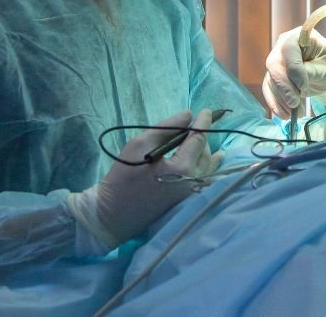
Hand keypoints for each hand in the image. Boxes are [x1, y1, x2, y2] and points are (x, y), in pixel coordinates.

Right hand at [67, 109, 220, 249]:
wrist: (113, 215)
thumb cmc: (123, 178)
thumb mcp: (140, 144)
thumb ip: (167, 128)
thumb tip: (188, 115)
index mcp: (183, 168)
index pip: (199, 139)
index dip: (203, 122)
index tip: (206, 111)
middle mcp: (193, 182)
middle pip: (205, 153)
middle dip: (202, 138)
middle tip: (193, 127)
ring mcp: (192, 195)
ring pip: (208, 168)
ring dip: (206, 153)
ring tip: (204, 141)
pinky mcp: (187, 203)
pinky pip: (205, 181)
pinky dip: (208, 168)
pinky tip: (212, 161)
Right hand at [262, 27, 325, 118]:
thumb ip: (312, 72)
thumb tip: (296, 83)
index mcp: (299, 36)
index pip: (288, 50)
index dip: (293, 69)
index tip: (304, 86)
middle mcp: (283, 46)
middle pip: (274, 65)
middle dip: (284, 87)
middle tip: (294, 103)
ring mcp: (276, 61)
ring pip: (270, 80)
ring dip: (281, 99)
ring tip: (295, 113)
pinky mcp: (274, 76)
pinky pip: (269, 90)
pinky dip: (275, 104)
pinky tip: (285, 115)